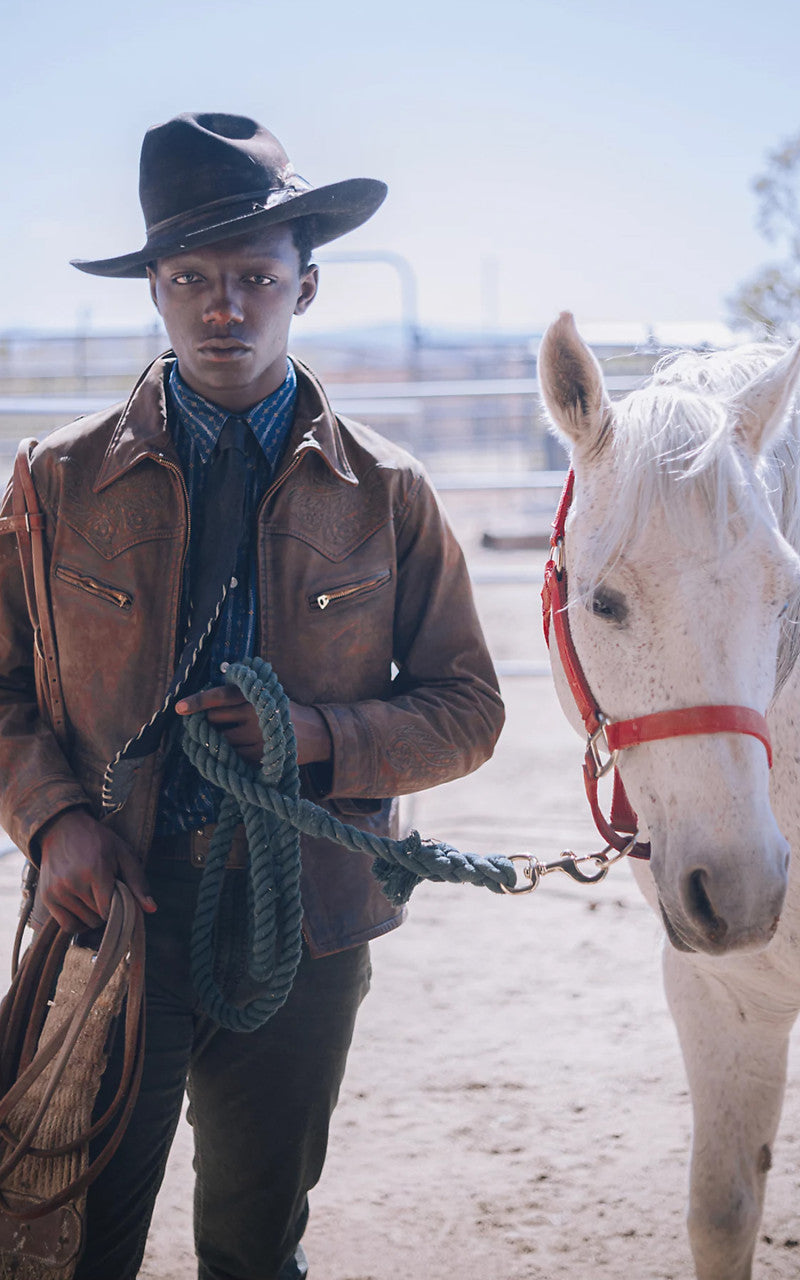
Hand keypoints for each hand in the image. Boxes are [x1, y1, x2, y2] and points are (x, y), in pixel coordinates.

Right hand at [38, 808, 155, 934]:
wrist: (62, 828)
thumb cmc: (98, 841)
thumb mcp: (123, 854)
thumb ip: (138, 882)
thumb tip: (152, 909)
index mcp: (95, 870)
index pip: (109, 910)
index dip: (118, 907)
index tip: (119, 896)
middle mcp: (73, 882)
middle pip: (97, 917)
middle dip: (106, 910)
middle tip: (106, 893)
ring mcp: (57, 891)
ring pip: (83, 922)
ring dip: (92, 915)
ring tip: (94, 896)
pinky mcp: (46, 897)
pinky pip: (66, 925)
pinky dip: (77, 922)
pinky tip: (84, 909)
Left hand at [175, 687, 331, 765]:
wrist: (315, 733)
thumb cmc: (281, 709)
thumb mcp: (266, 692)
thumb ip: (240, 691)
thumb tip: (207, 695)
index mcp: (254, 695)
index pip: (220, 696)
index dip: (198, 701)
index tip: (178, 707)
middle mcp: (255, 715)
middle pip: (214, 721)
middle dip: (208, 723)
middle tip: (210, 724)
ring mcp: (257, 739)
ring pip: (221, 742)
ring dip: (217, 742)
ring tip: (228, 738)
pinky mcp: (259, 757)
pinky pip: (232, 758)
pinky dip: (230, 755)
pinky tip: (240, 750)